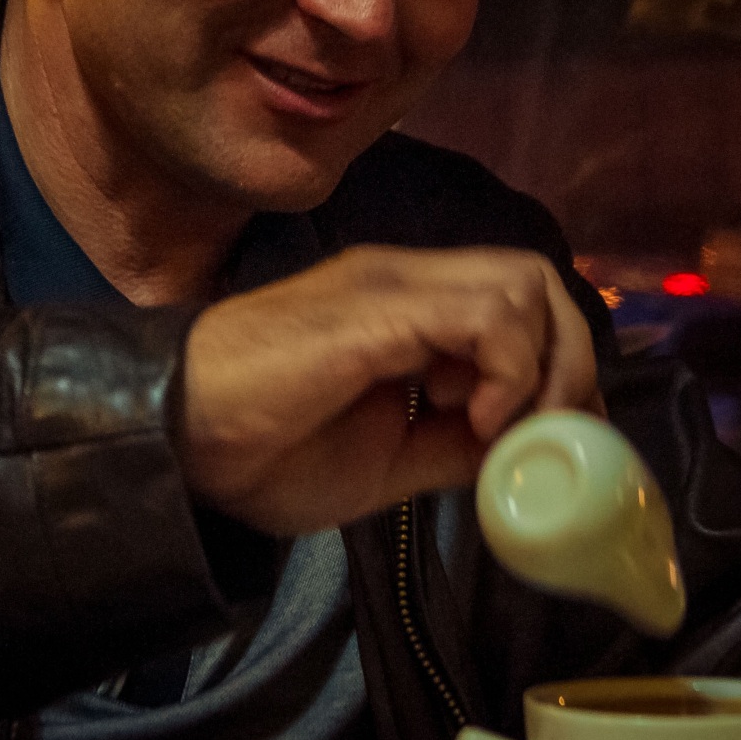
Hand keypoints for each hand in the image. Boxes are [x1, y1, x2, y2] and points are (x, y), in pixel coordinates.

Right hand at [180, 245, 600, 534]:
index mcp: (404, 308)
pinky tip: (476, 419)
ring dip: (540, 364)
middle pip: (536, 280)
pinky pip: (488, 313)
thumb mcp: (386, 460)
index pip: (518, 301)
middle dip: (565, 362)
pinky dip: (508, 368)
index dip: (556, 365)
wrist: (174, 440)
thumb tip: (522, 449)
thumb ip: (453, 445)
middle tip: (539, 434)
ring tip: (499, 428)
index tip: (546, 437)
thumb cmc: (259, 450)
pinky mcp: (378, 305)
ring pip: (524, 282)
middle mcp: (405, 279)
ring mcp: (391, 284)